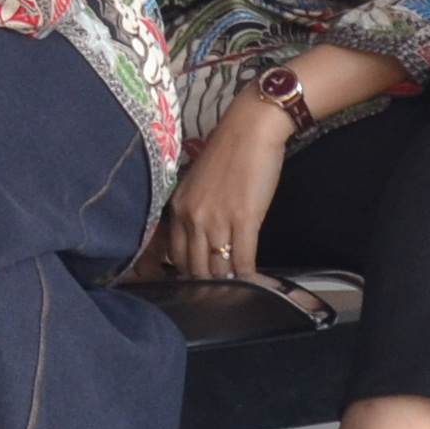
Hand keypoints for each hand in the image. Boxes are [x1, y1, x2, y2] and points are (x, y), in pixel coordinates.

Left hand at [148, 97, 291, 284]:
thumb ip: (195, 211)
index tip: (195, 284)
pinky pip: (242, 258)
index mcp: (178, 208)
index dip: (186, 273)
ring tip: (235, 295)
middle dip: (206, 284)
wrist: (250, 131)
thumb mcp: (197, 184)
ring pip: (218, 266)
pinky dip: (247, 274)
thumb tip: (203, 238)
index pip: (175, 254)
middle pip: (195, 266)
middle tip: (216, 297)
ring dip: (227, 282)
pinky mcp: (244, 219)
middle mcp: (192, 216)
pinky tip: (254, 283)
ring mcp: (217, 219)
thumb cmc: (228, 154)